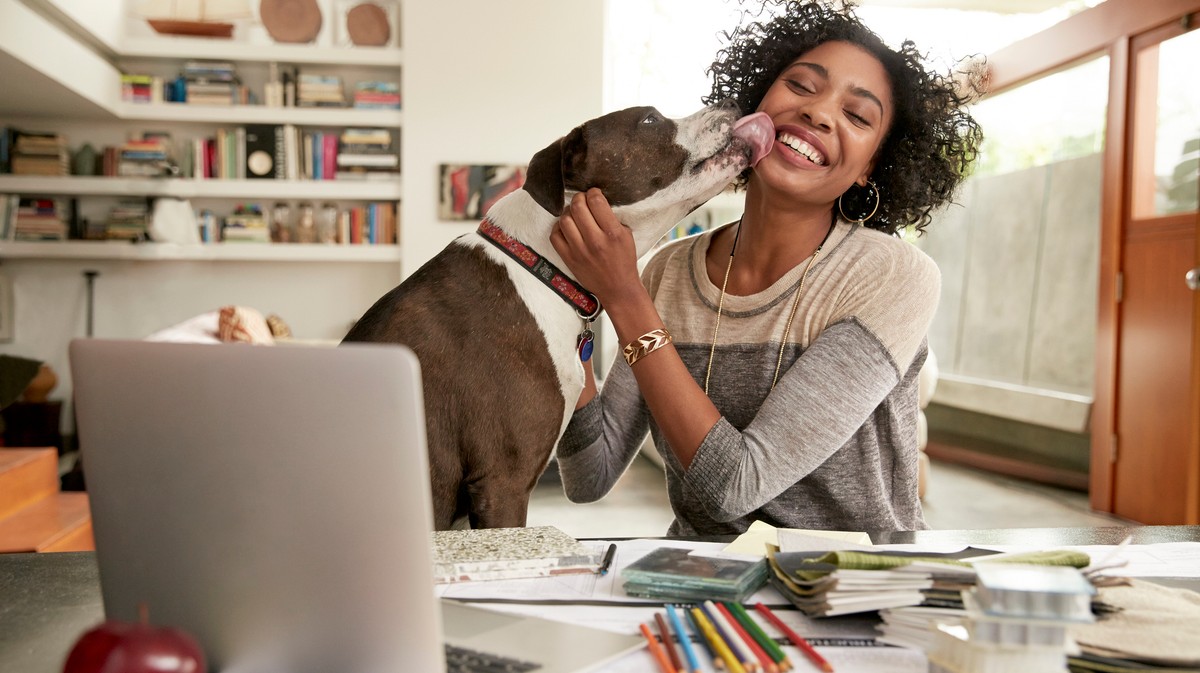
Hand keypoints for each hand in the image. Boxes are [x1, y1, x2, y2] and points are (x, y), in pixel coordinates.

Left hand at [550, 188, 643, 309]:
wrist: (618, 288)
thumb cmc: (624, 261)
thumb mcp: (626, 236)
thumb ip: (612, 218)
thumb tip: (596, 202)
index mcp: (613, 233)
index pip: (596, 202)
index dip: (593, 192)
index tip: (594, 193)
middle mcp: (595, 241)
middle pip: (578, 207)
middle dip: (579, 198)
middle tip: (582, 200)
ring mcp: (579, 251)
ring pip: (564, 219)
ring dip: (568, 212)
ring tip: (574, 214)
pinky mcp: (569, 259)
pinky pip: (555, 236)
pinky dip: (559, 227)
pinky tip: (566, 227)